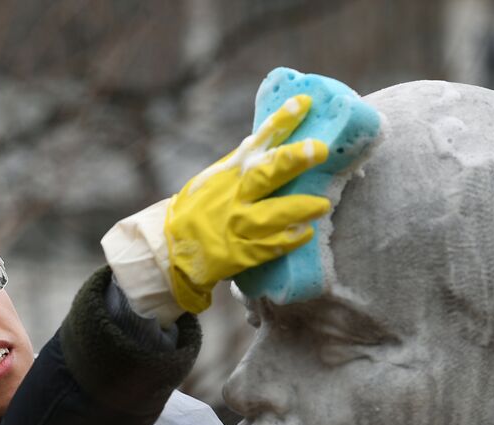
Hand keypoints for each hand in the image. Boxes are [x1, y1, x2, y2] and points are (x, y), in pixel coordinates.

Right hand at [165, 95, 330, 312]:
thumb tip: (276, 136)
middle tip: (319, 149)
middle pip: (266, 173)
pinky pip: (269, 246)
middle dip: (292, 159)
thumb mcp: (218, 177)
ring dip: (300, 208)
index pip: (260, 141)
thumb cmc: (200, 207)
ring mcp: (238, 224)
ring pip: (273, 213)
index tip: (304, 103)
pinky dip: (288, 240)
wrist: (170, 245)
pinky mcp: (240, 252)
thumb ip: (245, 162)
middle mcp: (236, 194)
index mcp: (233, 170)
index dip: (282, 120)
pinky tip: (306, 234)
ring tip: (323, 204)